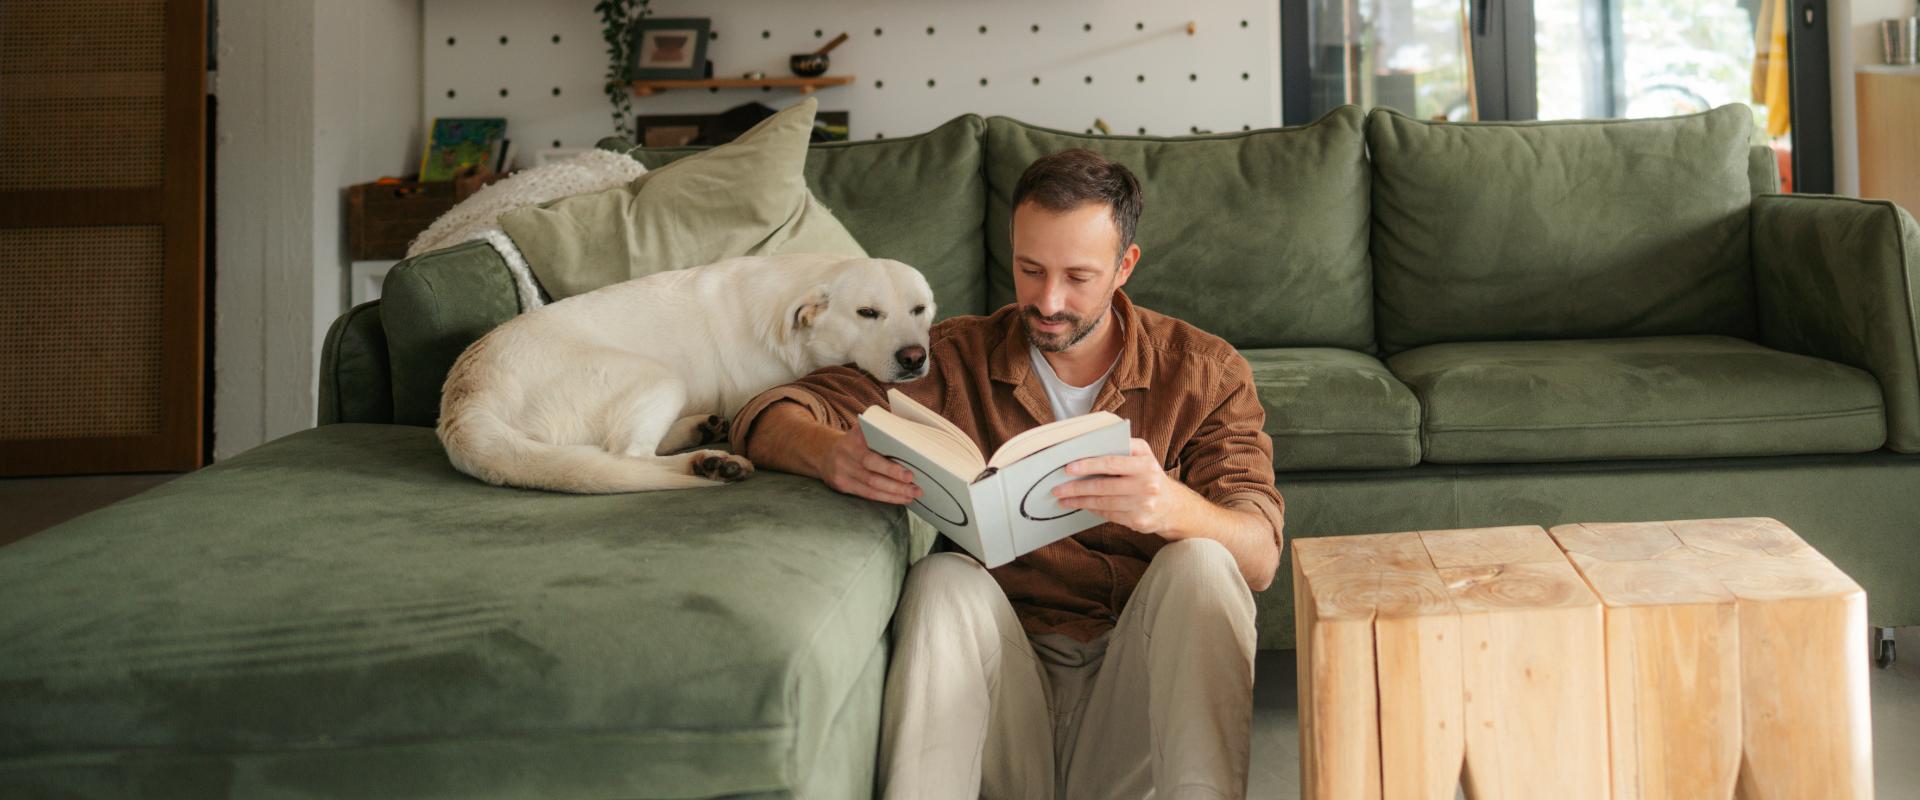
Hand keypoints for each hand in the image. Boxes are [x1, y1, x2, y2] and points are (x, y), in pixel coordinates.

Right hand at [820, 426, 923, 504]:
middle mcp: (846, 454)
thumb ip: (883, 430)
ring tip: (912, 494)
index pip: (873, 455)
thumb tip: (911, 432)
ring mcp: (842, 471)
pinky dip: (886, 497)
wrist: (824, 452)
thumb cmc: (854, 442)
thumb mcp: (863, 431)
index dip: (890, 468)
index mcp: (854, 438)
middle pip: (872, 473)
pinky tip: (899, 498)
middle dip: (896, 482)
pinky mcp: (842, 485)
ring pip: (871, 486)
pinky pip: (867, 494)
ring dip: (894, 493)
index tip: (909, 474)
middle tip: (915, 487)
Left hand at [1053, 438, 1192, 535]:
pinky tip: (1081, 505)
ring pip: (1103, 503)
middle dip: (1076, 488)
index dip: (1088, 466)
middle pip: (1103, 487)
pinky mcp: (1138, 521)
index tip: (1068, 468)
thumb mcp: (1144, 455)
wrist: (1172, 506)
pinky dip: (1092, 509)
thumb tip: (1093, 444)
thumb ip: (1124, 446)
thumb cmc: (1150, 475)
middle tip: (1057, 489)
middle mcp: (1146, 485)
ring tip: (1063, 499)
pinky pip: (1108, 514)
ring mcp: (1142, 506)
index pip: (1111, 463)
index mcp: (1145, 465)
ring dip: (1079, 501)